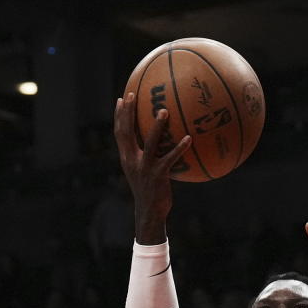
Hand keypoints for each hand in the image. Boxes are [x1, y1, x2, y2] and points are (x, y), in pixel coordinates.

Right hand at [114, 91, 191, 238]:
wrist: (149, 212)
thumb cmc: (149, 191)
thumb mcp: (142, 172)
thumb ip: (145, 156)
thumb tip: (157, 141)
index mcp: (127, 158)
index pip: (119, 133)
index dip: (119, 116)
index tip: (121, 99)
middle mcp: (132, 161)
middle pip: (127, 132)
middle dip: (128, 112)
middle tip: (132, 94)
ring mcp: (145, 167)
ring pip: (150, 142)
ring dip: (157, 126)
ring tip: (164, 111)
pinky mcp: (158, 175)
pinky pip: (170, 158)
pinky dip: (179, 148)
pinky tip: (189, 138)